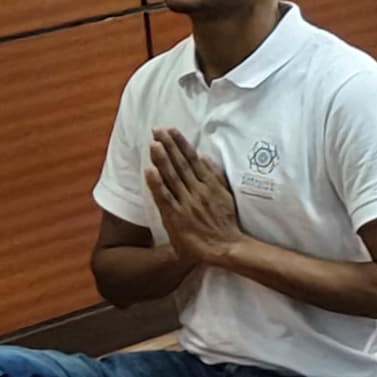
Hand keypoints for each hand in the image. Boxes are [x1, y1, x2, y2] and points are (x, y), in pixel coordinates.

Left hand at [146, 129, 247, 266]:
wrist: (226, 247)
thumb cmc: (226, 222)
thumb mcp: (226, 194)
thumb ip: (215, 175)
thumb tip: (204, 157)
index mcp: (209, 184)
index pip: (192, 159)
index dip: (180, 143)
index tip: (171, 130)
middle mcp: (197, 191)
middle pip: (180, 164)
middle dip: (168, 145)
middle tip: (157, 130)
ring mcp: (187, 203)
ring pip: (172, 177)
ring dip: (162, 159)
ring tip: (153, 143)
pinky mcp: (177, 216)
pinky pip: (165, 197)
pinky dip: (157, 184)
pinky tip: (149, 171)